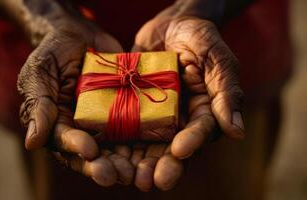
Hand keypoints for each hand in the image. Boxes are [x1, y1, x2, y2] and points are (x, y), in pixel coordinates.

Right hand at [17, 12, 135, 185]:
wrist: (80, 35)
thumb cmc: (54, 53)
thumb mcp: (40, 73)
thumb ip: (39, 105)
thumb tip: (32, 143)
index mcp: (58, 124)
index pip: (65, 142)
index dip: (76, 148)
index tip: (90, 151)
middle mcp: (82, 129)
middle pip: (91, 154)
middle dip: (103, 166)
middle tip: (116, 175)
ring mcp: (105, 122)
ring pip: (114, 148)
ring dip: (124, 162)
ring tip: (135, 172)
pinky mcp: (126, 112)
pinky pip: (135, 128)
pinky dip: (143, 141)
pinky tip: (154, 151)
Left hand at [131, 16, 243, 190]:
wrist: (171, 25)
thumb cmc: (200, 38)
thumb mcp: (217, 60)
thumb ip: (226, 93)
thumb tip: (237, 132)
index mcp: (204, 112)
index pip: (200, 132)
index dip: (191, 142)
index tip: (180, 151)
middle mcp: (179, 120)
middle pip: (172, 148)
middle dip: (162, 165)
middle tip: (151, 181)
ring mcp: (155, 116)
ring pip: (147, 144)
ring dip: (138, 162)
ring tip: (128, 176)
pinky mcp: (134, 108)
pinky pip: (125, 126)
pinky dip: (117, 141)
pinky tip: (106, 153)